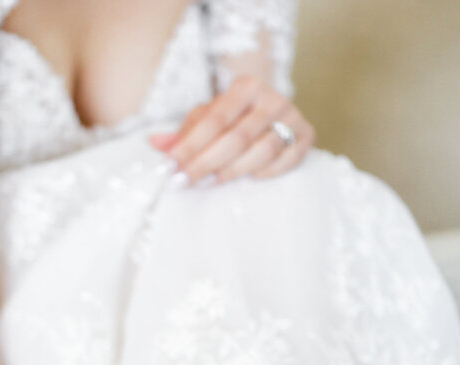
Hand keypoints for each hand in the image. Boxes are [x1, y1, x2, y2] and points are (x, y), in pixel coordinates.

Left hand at [148, 74, 313, 185]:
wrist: (272, 113)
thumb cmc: (233, 119)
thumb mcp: (206, 119)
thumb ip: (182, 134)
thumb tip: (153, 144)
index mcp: (245, 86)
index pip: (215, 119)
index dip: (190, 145)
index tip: (170, 167)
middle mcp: (272, 98)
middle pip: (236, 138)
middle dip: (205, 163)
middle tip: (183, 182)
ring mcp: (292, 117)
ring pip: (261, 152)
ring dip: (232, 172)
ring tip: (211, 183)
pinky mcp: (306, 136)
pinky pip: (285, 161)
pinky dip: (264, 173)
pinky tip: (248, 178)